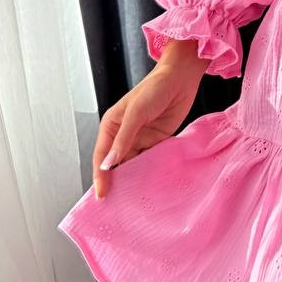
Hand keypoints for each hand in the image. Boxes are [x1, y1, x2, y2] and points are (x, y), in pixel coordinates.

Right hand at [92, 54, 205, 198]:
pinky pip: (151, 160)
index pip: (102, 156)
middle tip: (115, 203)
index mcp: (112, 126)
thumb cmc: (155, 88)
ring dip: (134, 179)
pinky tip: (152, 184)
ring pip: (134, 164)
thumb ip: (123, 139)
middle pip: (116, 163)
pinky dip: (150, 171)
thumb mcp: (136, 112)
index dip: (100, 176)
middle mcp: (124, 135)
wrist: (181, 78)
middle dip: (115, 181)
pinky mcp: (158, 141)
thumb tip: (109, 163)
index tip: (101, 194)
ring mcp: (141, 139)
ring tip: (134, 199)